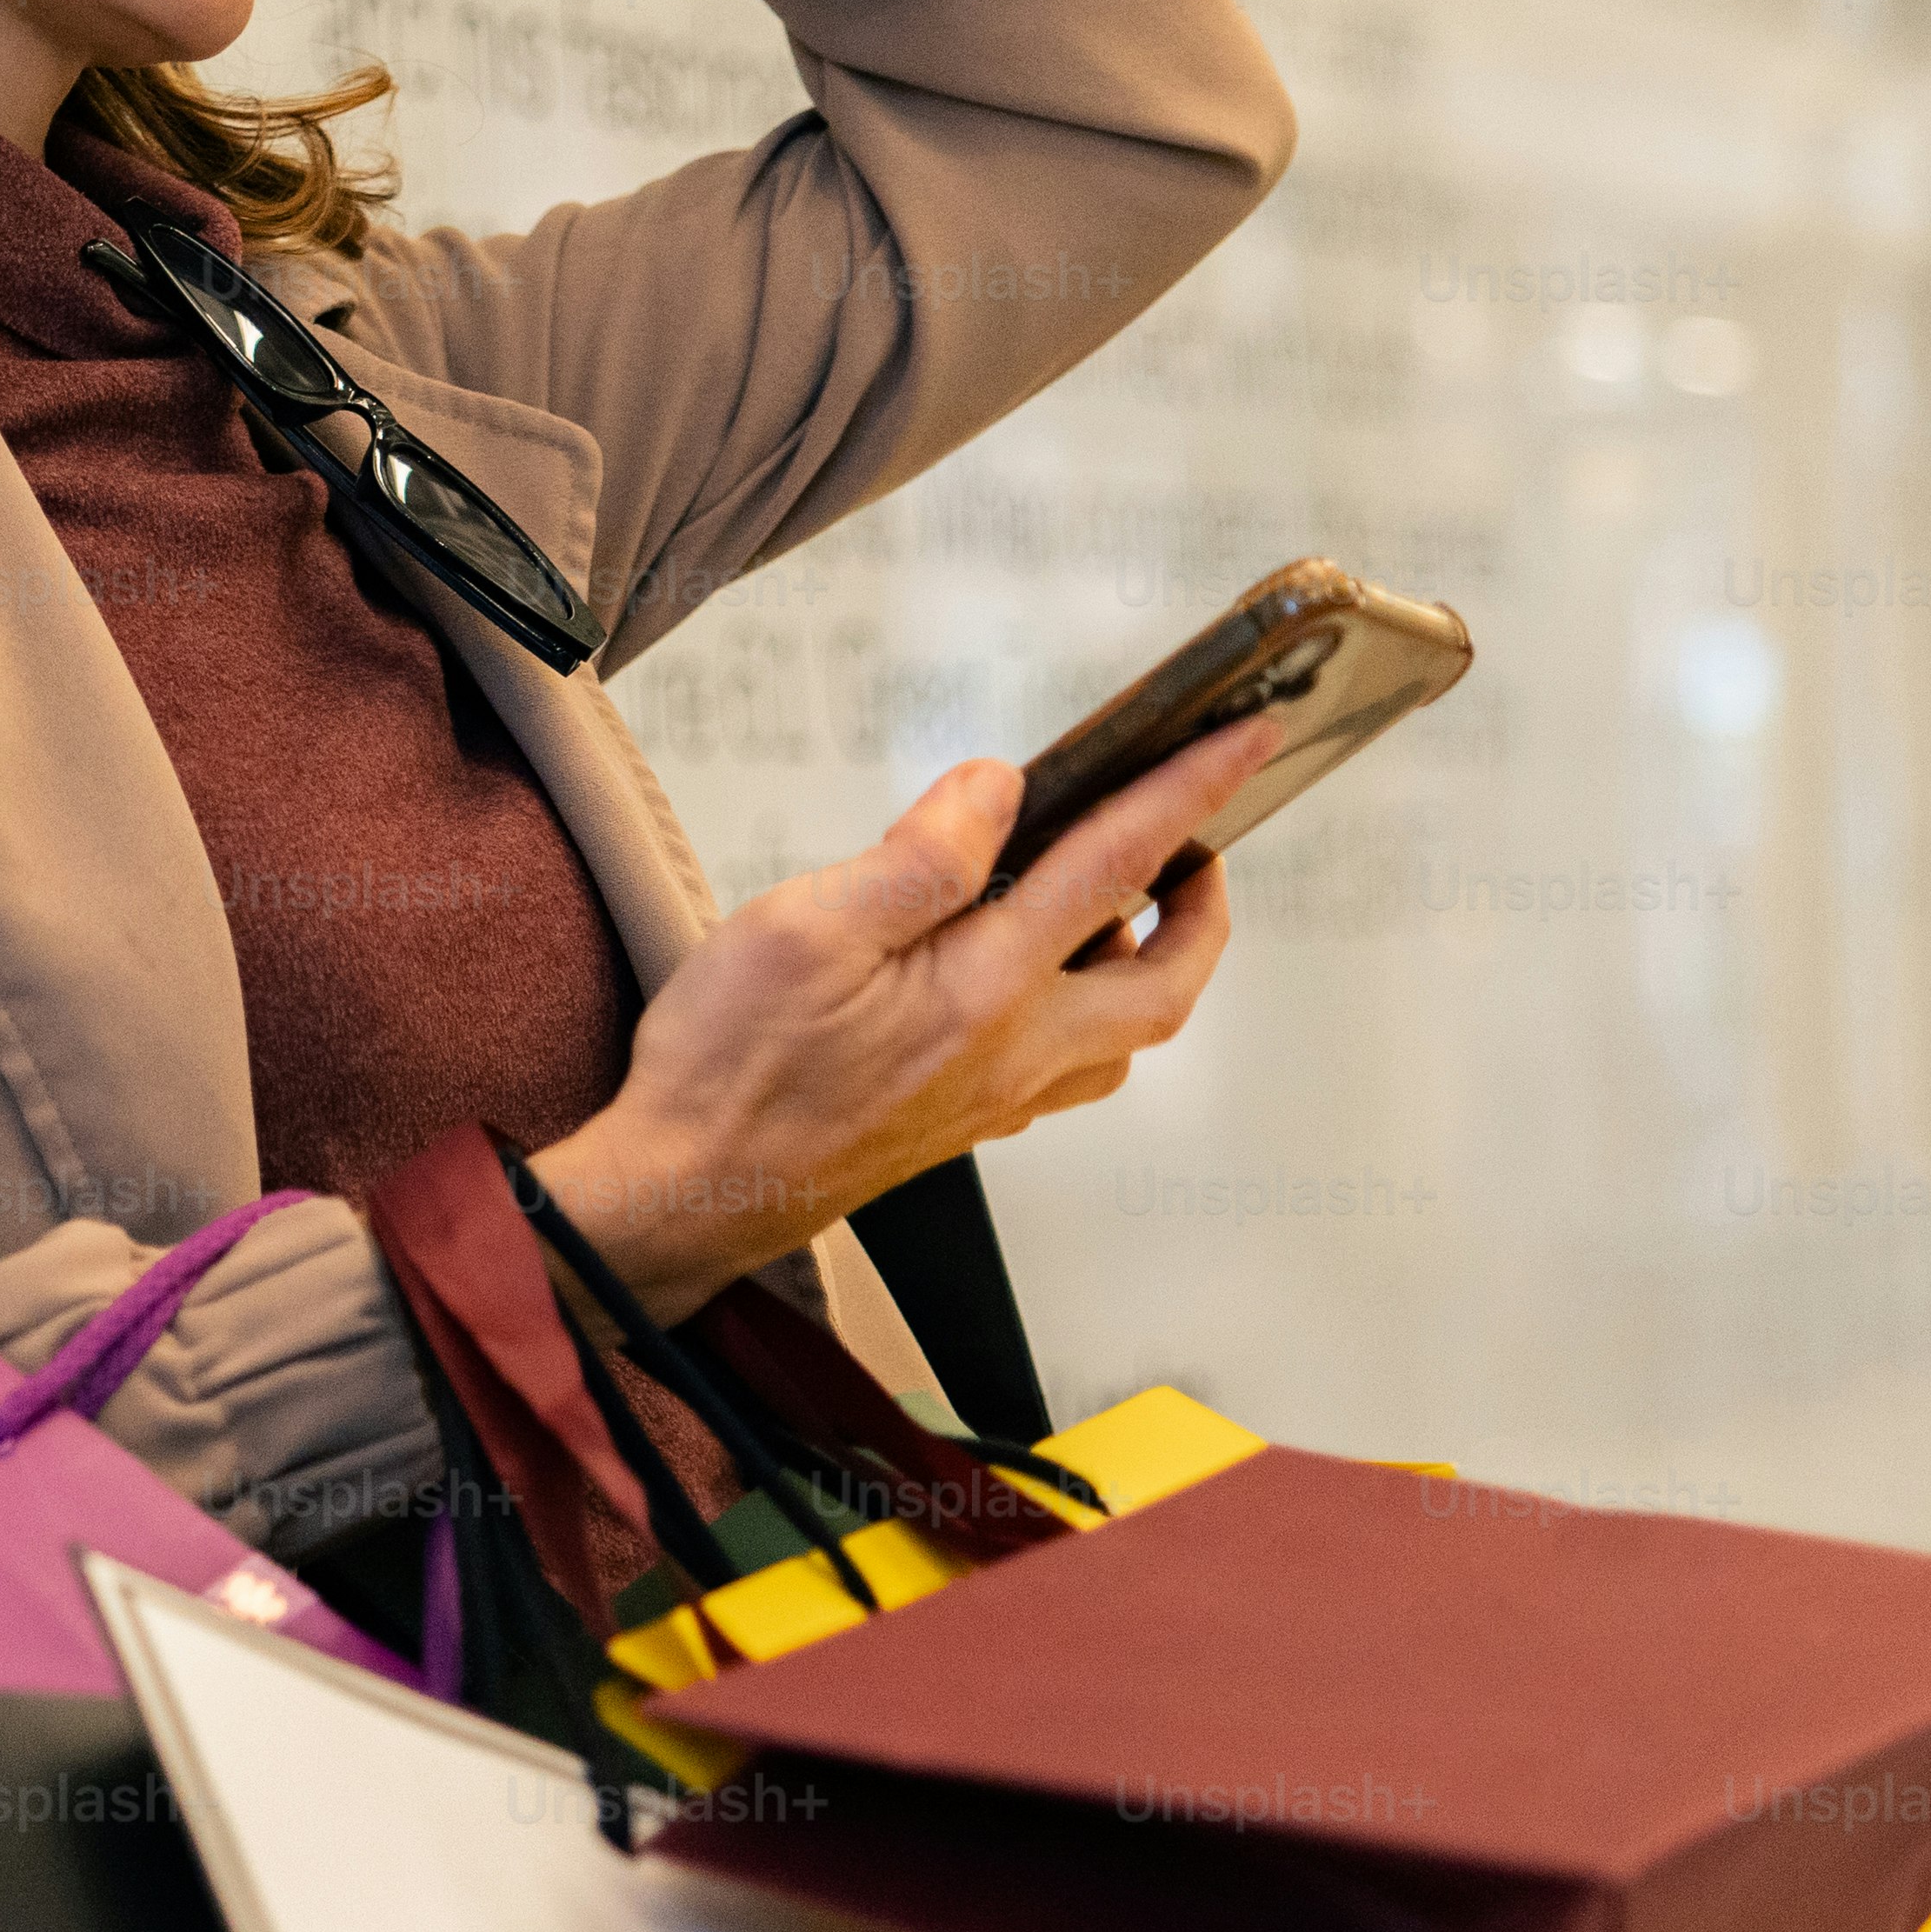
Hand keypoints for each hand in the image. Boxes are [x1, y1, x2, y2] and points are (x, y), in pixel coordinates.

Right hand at [524, 708, 1285, 1319]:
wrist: (685, 1194)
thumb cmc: (730, 1068)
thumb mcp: (805, 926)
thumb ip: (918, 855)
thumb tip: (998, 791)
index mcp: (984, 991)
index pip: (1116, 868)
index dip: (1188, 791)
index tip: (1245, 738)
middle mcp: (1013, 1054)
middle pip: (1164, 984)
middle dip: (1204, 908)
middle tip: (1197, 846)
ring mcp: (993, 1099)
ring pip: (1123, 1040)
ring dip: (1151, 968)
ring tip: (1122, 909)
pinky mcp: (958, 1125)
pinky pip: (1067, 1074)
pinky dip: (1086, 1018)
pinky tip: (1030, 988)